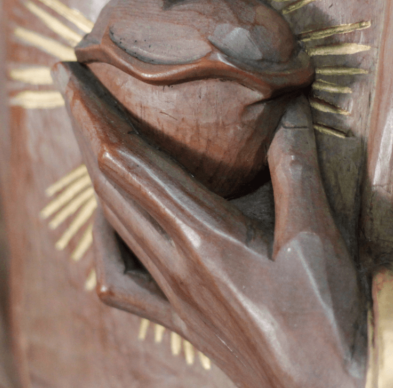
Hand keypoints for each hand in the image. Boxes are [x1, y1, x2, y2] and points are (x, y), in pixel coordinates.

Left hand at [55, 62, 366, 387]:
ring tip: (87, 138)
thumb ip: (296, 164)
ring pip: (111, 222)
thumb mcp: (316, 233)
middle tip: (66, 82)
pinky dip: (105, 243)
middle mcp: (172, 262)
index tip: (72, 73)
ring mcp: (169, 294)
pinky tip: (109, 226)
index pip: (129, 160)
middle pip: (108, 182)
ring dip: (92, 173)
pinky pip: (121, 279)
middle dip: (83, 128)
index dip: (94, 114)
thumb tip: (287, 104)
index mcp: (201, 236)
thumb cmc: (326, 315)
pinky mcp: (177, 318)